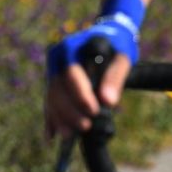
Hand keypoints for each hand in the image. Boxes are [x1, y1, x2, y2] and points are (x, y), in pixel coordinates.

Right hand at [44, 0, 144, 140]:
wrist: (110, 35)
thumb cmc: (117, 46)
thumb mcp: (122, 58)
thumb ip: (115, 77)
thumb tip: (108, 102)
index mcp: (71, 48)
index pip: (71, 74)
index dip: (80, 95)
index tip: (93, 111)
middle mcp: (57, 58)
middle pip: (57, 88)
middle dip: (69, 111)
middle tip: (85, 126)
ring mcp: (53, 70)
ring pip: (51, 97)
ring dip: (59, 118)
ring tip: (69, 135)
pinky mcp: (54, 81)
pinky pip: (50, 101)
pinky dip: (51, 118)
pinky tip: (51, 135)